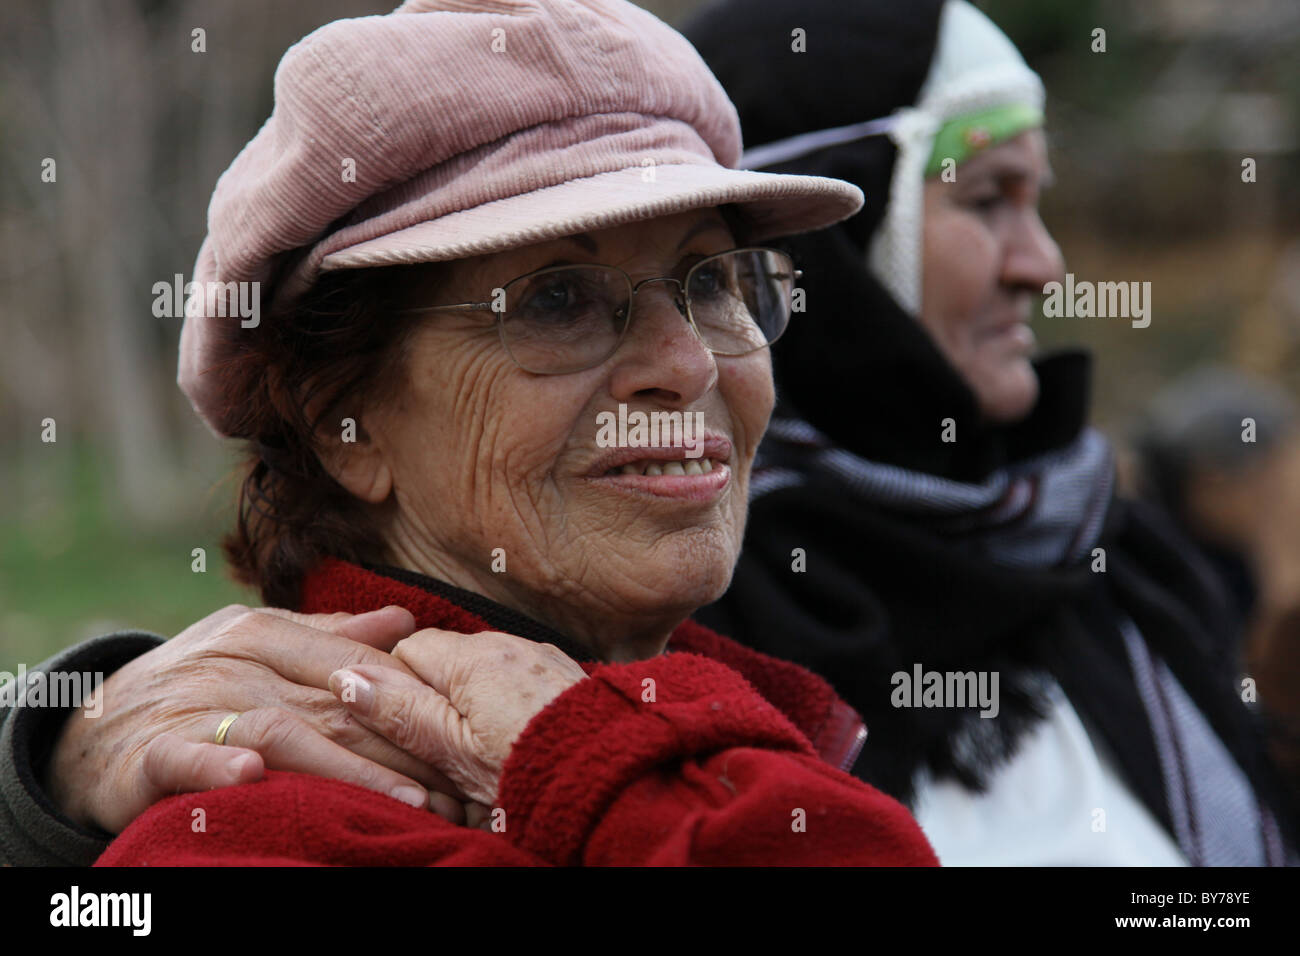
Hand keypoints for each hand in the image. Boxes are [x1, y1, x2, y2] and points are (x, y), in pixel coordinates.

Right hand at [46, 605, 474, 833]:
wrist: (93, 722)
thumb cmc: (198, 682)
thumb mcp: (259, 645)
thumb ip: (331, 635)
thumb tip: (405, 620)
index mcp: (264, 632)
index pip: (350, 662)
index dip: (411, 697)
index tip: (463, 730)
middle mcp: (233, 663)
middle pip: (331, 703)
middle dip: (400, 744)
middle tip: (456, 782)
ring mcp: (192, 706)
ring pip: (278, 732)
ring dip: (344, 766)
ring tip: (403, 796)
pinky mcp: (150, 753)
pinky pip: (186, 759)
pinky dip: (218, 767)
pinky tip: (253, 777)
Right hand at [329, 628, 587, 805]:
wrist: (614, 780)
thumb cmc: (530, 772)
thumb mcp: (454, 752)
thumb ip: (402, 711)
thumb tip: (347, 677)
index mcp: (475, 657)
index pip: (407, 650)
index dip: (399, 689)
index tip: (410, 729)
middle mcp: (510, 643)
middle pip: (447, 658)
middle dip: (438, 697)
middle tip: (449, 750)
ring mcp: (541, 656)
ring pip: (483, 670)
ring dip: (473, 702)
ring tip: (486, 752)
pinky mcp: (564, 673)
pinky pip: (517, 677)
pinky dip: (507, 702)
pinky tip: (517, 738)